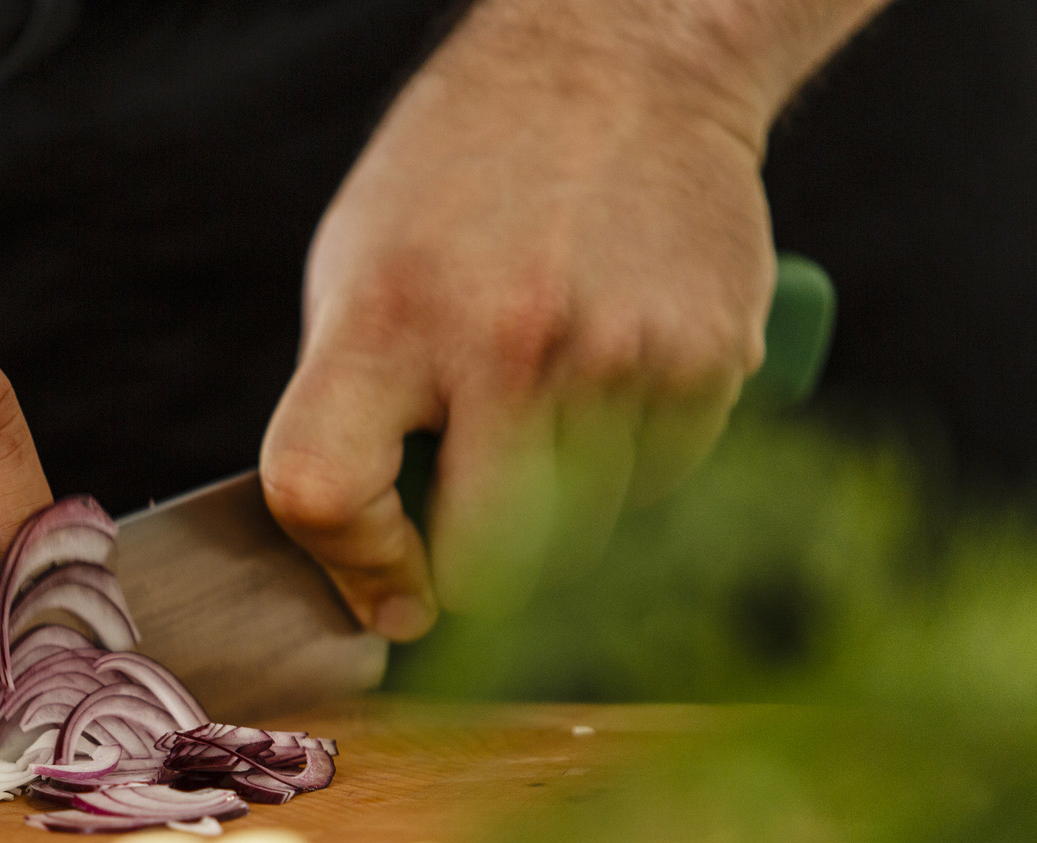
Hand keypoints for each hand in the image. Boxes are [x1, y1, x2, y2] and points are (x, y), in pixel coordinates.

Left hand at [260, 0, 781, 631]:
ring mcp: (619, 357)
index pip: (325, 493)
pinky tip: (611, 381)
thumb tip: (369, 577)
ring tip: (546, 410)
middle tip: (473, 526)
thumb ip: (349, 416)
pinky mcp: (710, 361)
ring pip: (584, 539)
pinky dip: (632, 466)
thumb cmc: (462, 186)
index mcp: (386, 320)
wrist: (621, 62)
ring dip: (559, 512)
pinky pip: (662, 486)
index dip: (352, 564)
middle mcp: (505, 344)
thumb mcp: (357, 275)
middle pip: (487, 563)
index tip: (387, 586)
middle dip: (474, 571)